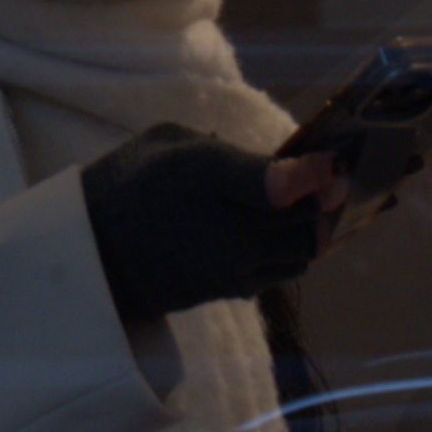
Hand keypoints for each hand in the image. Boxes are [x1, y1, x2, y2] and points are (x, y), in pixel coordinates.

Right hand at [79, 125, 322, 320]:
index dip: (316, 173)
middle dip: (327, 196)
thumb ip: (223, 149)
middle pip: (306, 217)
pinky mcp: (236, 289)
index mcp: (204, 176)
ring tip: (311, 205)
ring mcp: (234, 264)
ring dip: (313, 226)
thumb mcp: (165, 142)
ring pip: (306, 247)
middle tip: (336, 178)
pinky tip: (283, 232)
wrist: (95, 257)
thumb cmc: (127, 184)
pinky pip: (288, 270)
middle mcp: (227, 226)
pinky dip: (295, 250)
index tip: (337, 160)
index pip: (278, 185)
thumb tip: (269, 161)